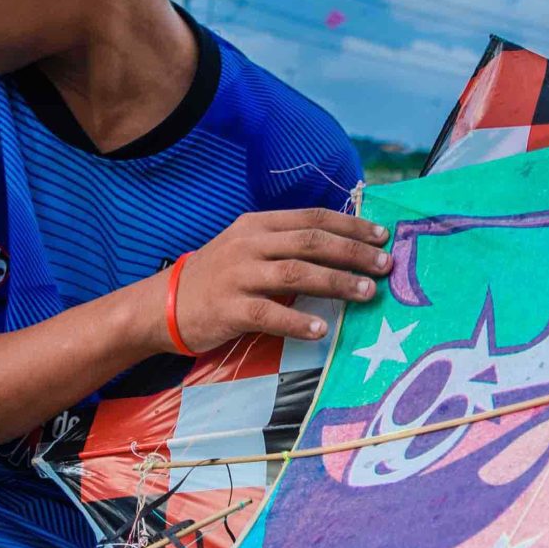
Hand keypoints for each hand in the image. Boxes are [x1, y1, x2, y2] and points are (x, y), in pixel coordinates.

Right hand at [165, 208, 390, 352]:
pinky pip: (270, 314)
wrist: (163, 304)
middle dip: (353, 252)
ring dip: (337, 283)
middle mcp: (249, 245)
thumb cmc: (217, 277)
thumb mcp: (247, 247)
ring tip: (367, 293)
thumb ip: (286, 244)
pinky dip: (298, 322)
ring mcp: (238, 276)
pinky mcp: (229, 309)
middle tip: (385, 265)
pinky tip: (322, 329)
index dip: (350, 225)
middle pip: (310, 242)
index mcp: (257, 224)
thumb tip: (341, 249)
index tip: (382, 236)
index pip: (312, 218)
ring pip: (296, 274)